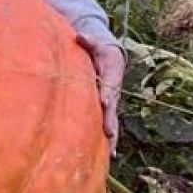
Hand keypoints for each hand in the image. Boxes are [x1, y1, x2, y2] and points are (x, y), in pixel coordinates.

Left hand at [79, 36, 125, 157]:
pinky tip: (107, 156)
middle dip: (110, 121)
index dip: (107, 94)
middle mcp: (113, 92)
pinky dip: (107, 139)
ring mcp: (110, 102)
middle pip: (112, 109)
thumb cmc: (99, 48)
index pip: (110, 86)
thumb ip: (88, 41)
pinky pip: (106, 125)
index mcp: (111, 76)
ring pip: (111, 121)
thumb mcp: (94, 42)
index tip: (104, 102)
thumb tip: (79, 36)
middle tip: (108, 133)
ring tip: (111, 154)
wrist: (110, 55)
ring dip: (111, 137)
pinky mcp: (104, 109)